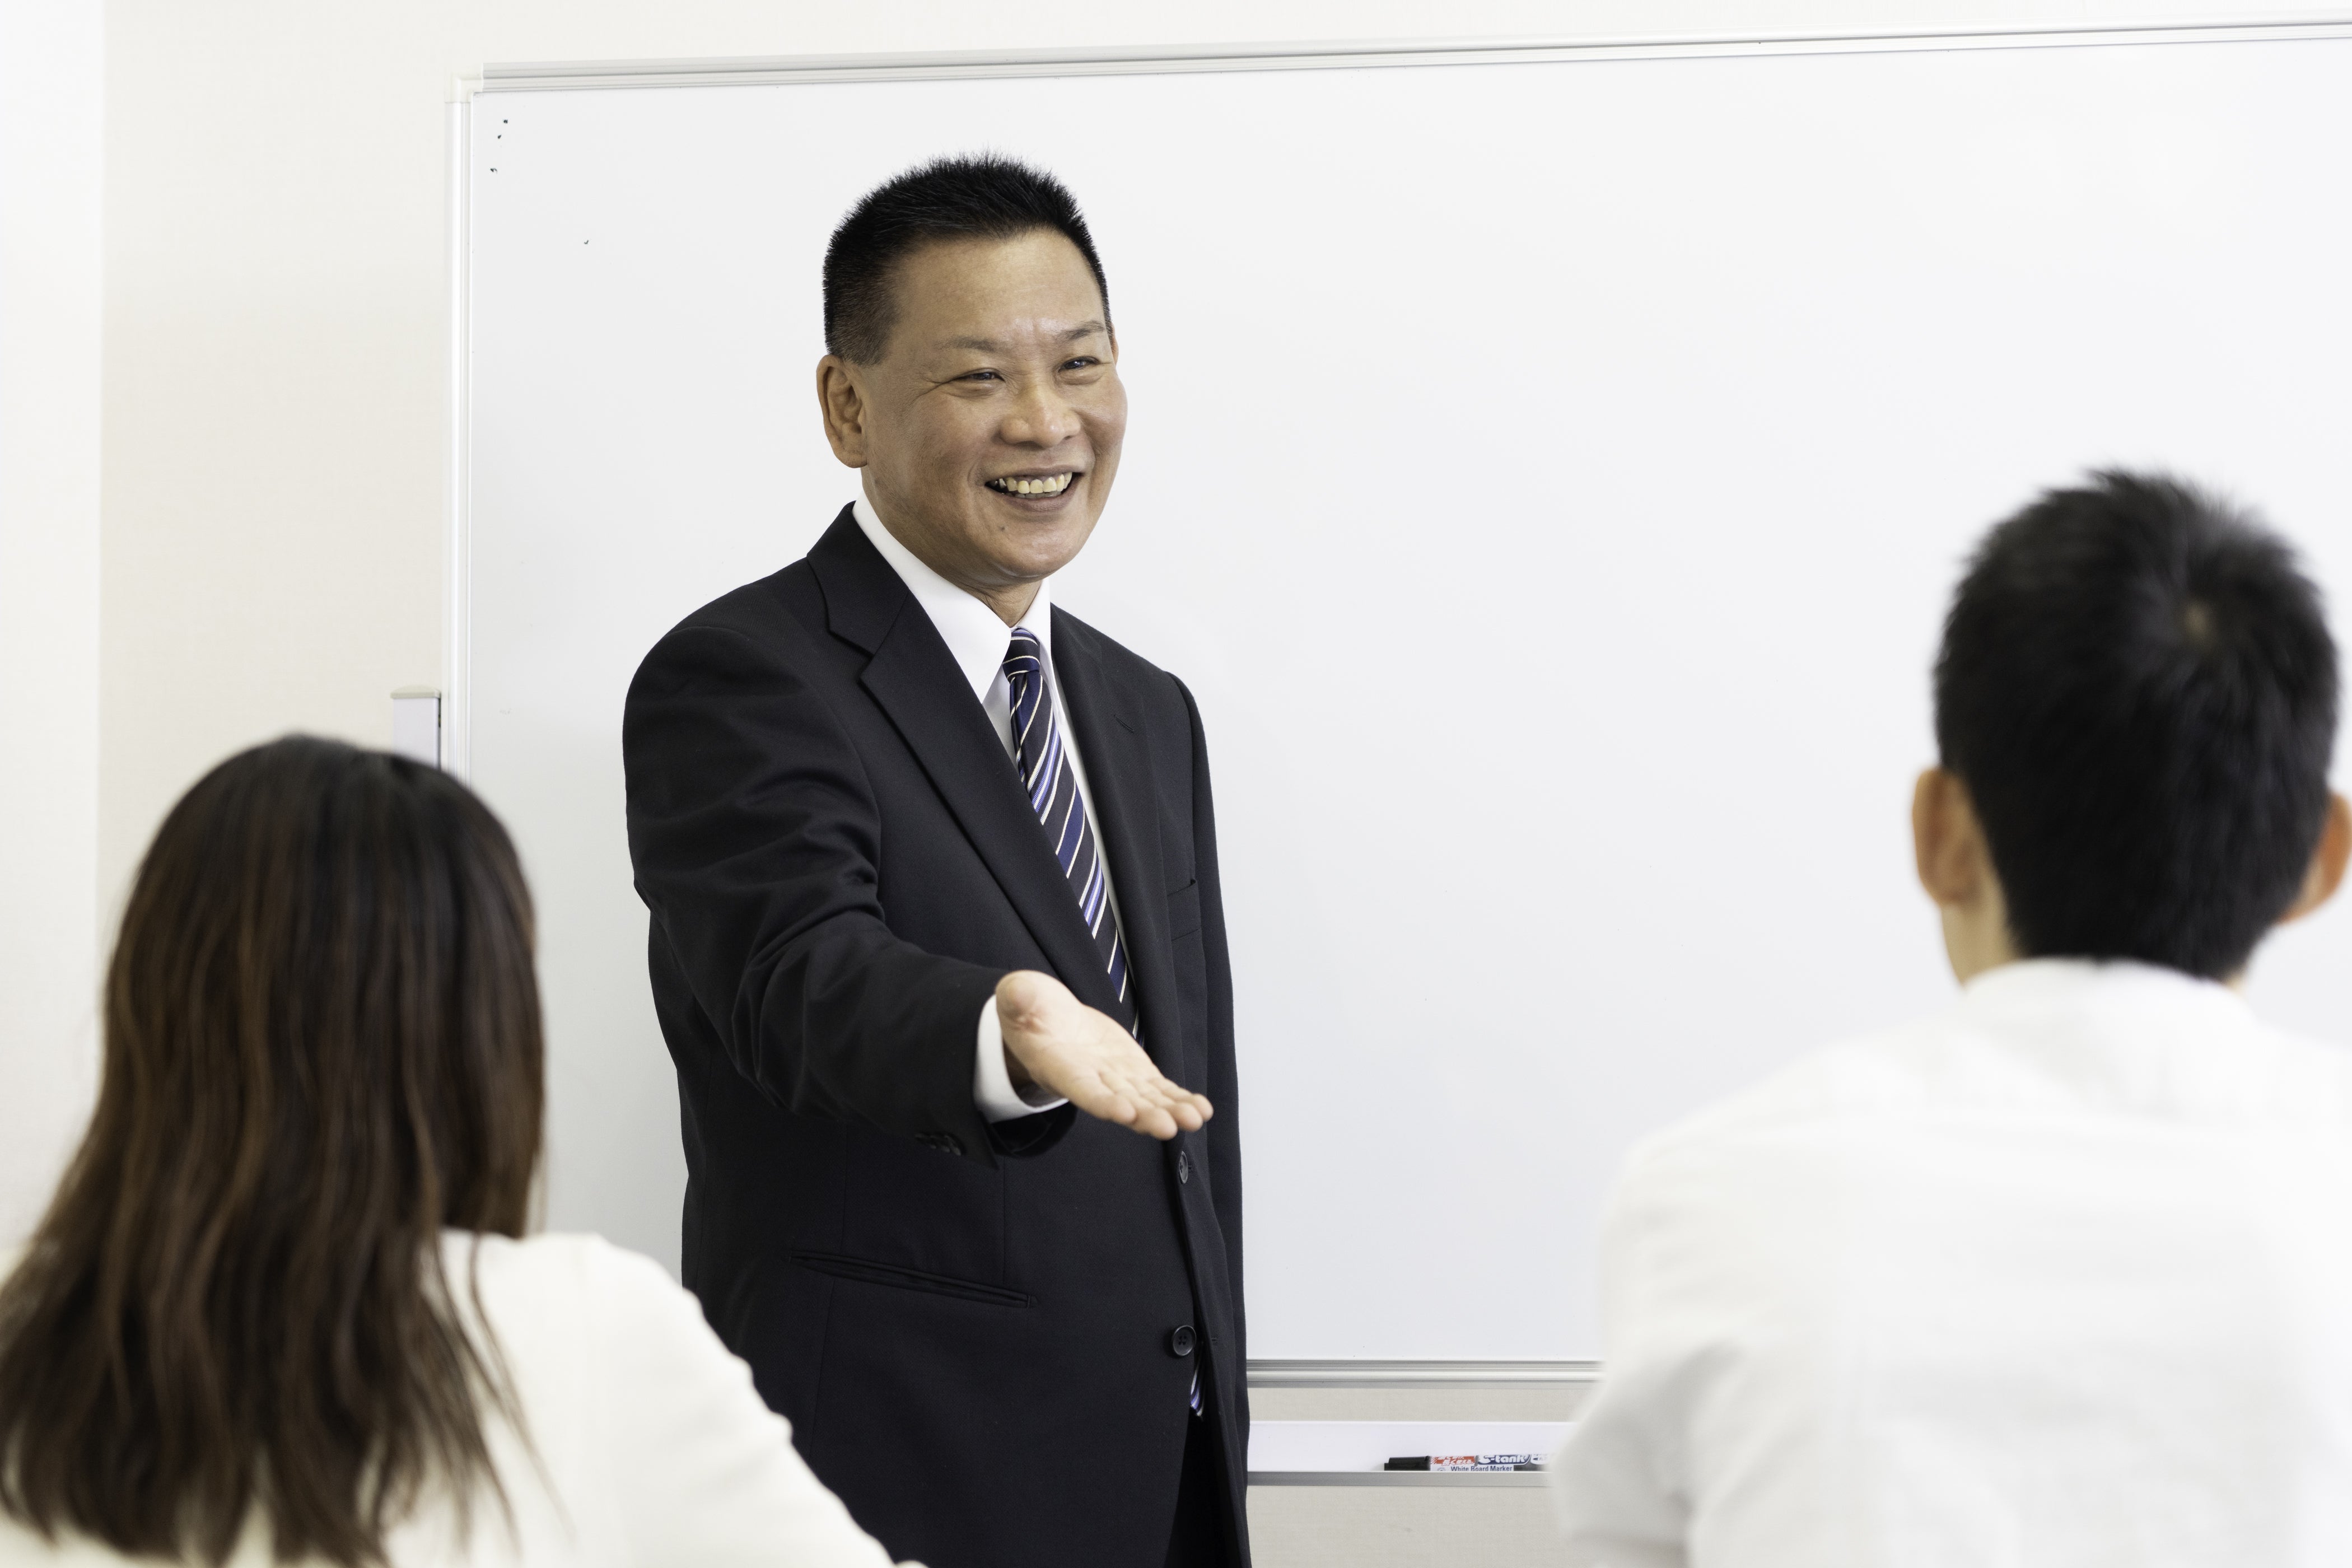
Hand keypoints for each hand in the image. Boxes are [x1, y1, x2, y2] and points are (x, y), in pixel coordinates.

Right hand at [995, 970, 1211, 1139]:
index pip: (1081, 1088)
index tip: (1122, 1112)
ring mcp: (1116, 1079)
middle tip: (1168, 1127)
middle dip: (1144, 1115)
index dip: (1101, 1101)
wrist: (1050, 1022)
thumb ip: (1019, 998)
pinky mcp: (1134, 1073)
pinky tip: (1201, 1109)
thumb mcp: (1019, 997)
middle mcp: (1091, 1081)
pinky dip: (1179, 1099)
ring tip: (1194, 1118)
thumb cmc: (1030, 1011)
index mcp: (1060, 1066)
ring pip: (1145, 1100)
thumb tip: (1017, 993)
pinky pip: (1159, 1090)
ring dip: (1170, 1110)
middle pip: (1119, 1102)